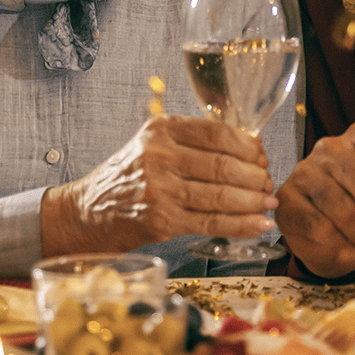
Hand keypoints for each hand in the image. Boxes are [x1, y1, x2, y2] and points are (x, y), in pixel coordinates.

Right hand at [40, 116, 276, 255]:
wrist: (85, 213)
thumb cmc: (128, 178)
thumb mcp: (153, 145)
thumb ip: (192, 142)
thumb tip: (250, 148)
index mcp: (162, 129)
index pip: (218, 132)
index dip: (248, 146)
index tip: (262, 155)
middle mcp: (160, 155)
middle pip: (224, 164)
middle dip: (255, 176)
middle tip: (269, 183)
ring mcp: (160, 188)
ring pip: (221, 194)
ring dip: (253, 202)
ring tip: (269, 204)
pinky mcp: (161, 220)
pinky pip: (211, 222)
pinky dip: (240, 225)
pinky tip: (258, 224)